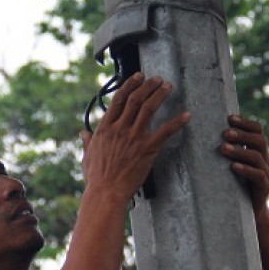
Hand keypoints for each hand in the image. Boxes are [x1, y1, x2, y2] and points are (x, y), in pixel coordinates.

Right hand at [80, 73, 190, 203]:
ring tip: (168, 86)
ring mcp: (134, 137)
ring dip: (160, 94)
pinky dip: (177, 122)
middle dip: (148, 85)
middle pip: (135, 99)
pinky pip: (165, 131)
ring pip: (149, 108)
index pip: (118, 99)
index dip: (129, 85)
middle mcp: (120, 128)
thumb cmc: (96, 178)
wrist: (106, 192)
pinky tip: (186, 115)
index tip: (137, 77)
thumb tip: (82, 133)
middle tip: (157, 79)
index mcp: (105, 128)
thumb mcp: (87, 157)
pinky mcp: (147, 148)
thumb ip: (87, 142)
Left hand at [220, 115, 268, 219]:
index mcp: (258, 150)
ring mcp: (266, 173)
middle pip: (259, 140)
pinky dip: (245, 169)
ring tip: (222, 148)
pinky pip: (258, 175)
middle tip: (224, 133)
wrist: (247, 212)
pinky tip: (233, 166)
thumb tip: (201, 135)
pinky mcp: (264, 187)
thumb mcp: (230, 165)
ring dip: (239, 150)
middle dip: (242, 135)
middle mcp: (264, 159)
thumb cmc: (234, 185)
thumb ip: (225, 151)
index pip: (257, 130)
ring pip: (257, 156)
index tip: (229, 118)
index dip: (245, 123)